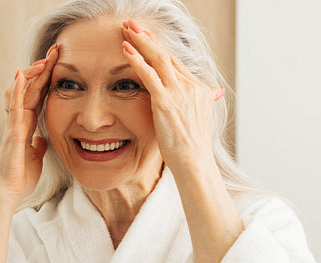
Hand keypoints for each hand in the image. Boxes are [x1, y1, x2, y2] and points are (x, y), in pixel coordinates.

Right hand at [0, 44, 58, 206]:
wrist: (8, 191)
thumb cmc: (20, 176)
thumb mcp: (36, 157)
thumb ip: (38, 145)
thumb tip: (42, 140)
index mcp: (27, 124)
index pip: (38, 95)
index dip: (47, 78)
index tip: (58, 62)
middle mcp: (20, 120)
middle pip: (31, 87)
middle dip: (43, 68)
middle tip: (55, 50)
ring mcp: (15, 124)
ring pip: (22, 91)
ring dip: (32, 74)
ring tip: (44, 59)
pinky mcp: (13, 132)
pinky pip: (15, 107)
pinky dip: (18, 90)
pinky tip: (22, 75)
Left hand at [121, 20, 223, 171]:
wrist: (195, 161)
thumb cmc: (195, 146)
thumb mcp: (204, 118)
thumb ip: (206, 101)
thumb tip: (215, 92)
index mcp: (198, 89)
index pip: (176, 62)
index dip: (159, 47)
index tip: (147, 36)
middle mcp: (189, 87)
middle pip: (166, 54)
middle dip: (147, 37)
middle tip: (132, 23)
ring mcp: (178, 93)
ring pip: (158, 58)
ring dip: (141, 41)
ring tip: (126, 28)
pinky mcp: (165, 102)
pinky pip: (148, 75)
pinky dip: (136, 60)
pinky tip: (126, 49)